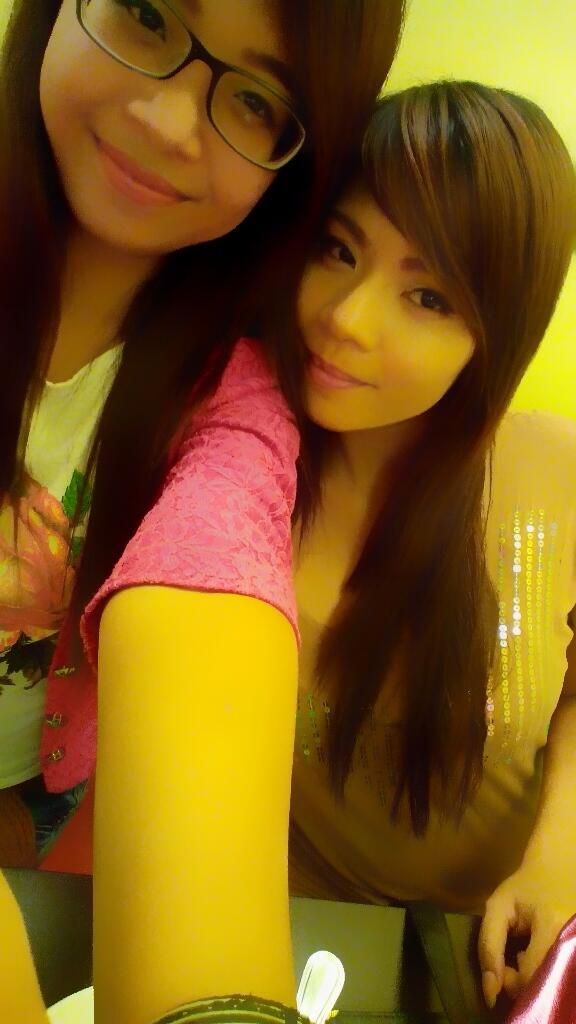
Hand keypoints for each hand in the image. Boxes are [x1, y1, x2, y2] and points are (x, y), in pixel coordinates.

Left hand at [478, 859, 575, 1007]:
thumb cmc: (524, 887)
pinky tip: (542, 956)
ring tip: (529, 955)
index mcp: (553, 925)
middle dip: (523, 982)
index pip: (529, 978)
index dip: (510, 981)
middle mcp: (573, 940)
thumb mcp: (498, 907)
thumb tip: (489, 993)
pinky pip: (563, 975)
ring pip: (555, 983)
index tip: (503, 964)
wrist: (558, 869)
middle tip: (515, 960)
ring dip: (536, 977)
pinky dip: (547, 972)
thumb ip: (488, 947)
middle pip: (544, 985)